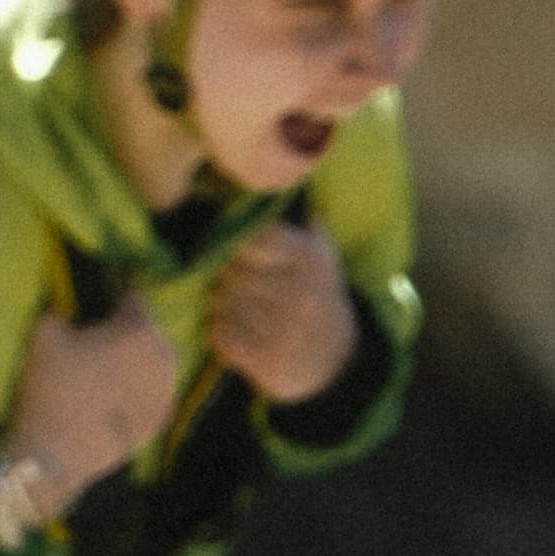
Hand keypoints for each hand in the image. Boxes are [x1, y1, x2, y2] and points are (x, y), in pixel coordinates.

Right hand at [7, 293, 179, 500]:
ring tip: (107, 366)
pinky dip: (139, 387)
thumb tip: (72, 301)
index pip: (131, 295)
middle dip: (125, 327)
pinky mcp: (163, 418)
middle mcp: (165, 355)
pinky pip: (153, 390)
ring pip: (153, 360)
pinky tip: (115, 393)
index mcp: (140, 327)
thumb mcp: (46, 330)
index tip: (100, 291)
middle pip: (145, 329)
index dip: (113, 290)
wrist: (56, 454)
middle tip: (99, 333)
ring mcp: (169, 390)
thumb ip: (64, 305)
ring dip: (135, 357)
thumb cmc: (52, 386)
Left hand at [208, 221, 358, 409]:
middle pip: (231, 272)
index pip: (253, 238)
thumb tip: (290, 192)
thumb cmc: (320, 300)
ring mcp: (282, 329)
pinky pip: (220, 335)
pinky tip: (232, 331)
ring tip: (228, 306)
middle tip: (227, 282)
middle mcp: (299, 294)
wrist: (336, 363)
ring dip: (218, 304)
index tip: (239, 254)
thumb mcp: (325, 259)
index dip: (238, 245)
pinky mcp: (265, 360)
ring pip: (221, 303)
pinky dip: (218, 332)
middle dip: (223, 277)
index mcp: (310, 262)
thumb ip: (307, 226)